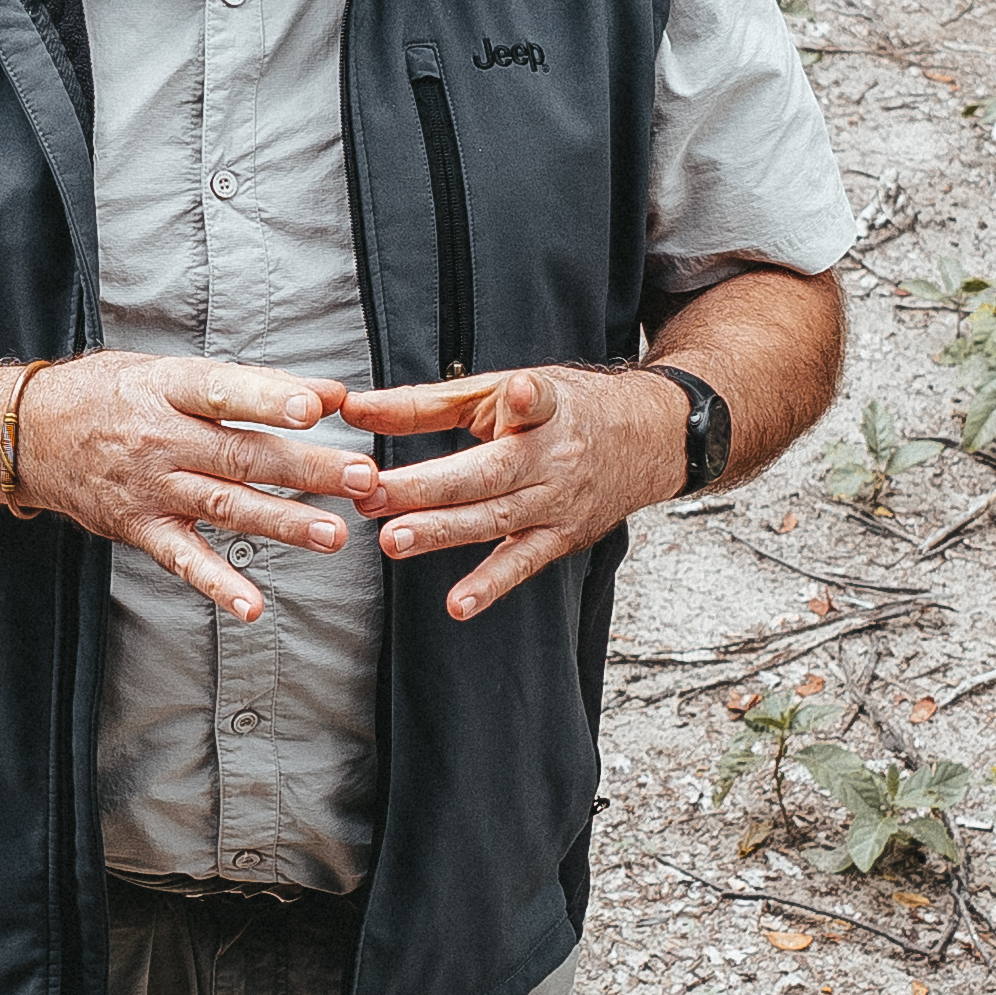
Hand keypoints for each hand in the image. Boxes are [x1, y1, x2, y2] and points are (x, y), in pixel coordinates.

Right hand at [12, 353, 367, 622]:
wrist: (30, 434)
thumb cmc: (112, 394)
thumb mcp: (170, 372)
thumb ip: (251, 385)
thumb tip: (330, 394)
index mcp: (169, 389)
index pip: (225, 392)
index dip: (271, 399)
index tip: (318, 406)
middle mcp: (161, 440)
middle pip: (242, 456)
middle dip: (306, 469)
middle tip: (362, 477)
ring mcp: (151, 489)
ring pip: (225, 507)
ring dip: (283, 523)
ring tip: (334, 535)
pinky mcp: (140, 529)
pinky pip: (184, 560)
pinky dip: (218, 584)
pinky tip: (252, 606)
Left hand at [327, 362, 685, 621]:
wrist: (644, 441)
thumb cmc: (559, 410)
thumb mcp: (498, 390)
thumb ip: (422, 404)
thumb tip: (351, 409)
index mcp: (545, 408)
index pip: (538, 400)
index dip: (528, 398)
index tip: (519, 393)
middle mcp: (555, 457)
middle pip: (489, 474)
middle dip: (428, 487)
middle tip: (373, 495)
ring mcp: (560, 503)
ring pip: (497, 520)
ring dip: (443, 532)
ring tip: (394, 541)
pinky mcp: (561, 538)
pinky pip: (522, 563)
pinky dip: (491, 585)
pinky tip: (458, 604)